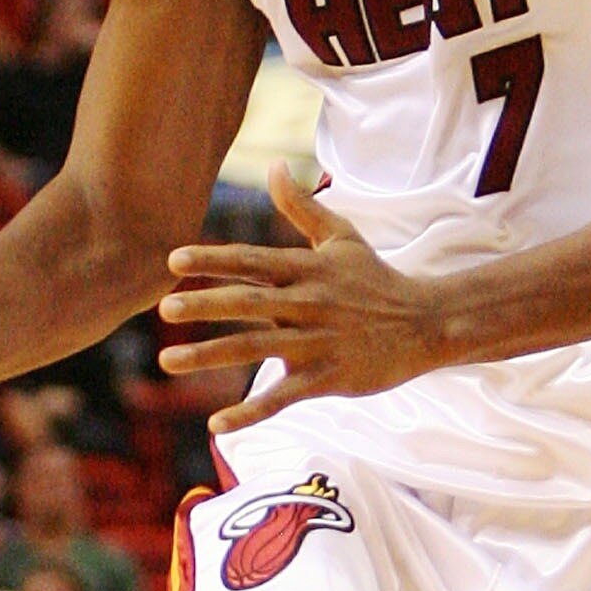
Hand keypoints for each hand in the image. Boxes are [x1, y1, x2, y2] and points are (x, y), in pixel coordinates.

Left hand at [158, 164, 449, 433]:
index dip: (214, 259)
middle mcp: (308, 304)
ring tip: (167, 360)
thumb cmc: (377, 279)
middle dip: (205, 305)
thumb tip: (274, 165)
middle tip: (164, 308)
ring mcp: (317, 343)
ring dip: (210, 355)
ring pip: (256, 349)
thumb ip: (302, 206)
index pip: (253, 261)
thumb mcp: (342, 237)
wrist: (426, 323)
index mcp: (306, 270)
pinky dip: (250, 412)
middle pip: (249, 303)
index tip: (174, 259)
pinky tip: (216, 425)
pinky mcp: (328, 378)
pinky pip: (283, 398)